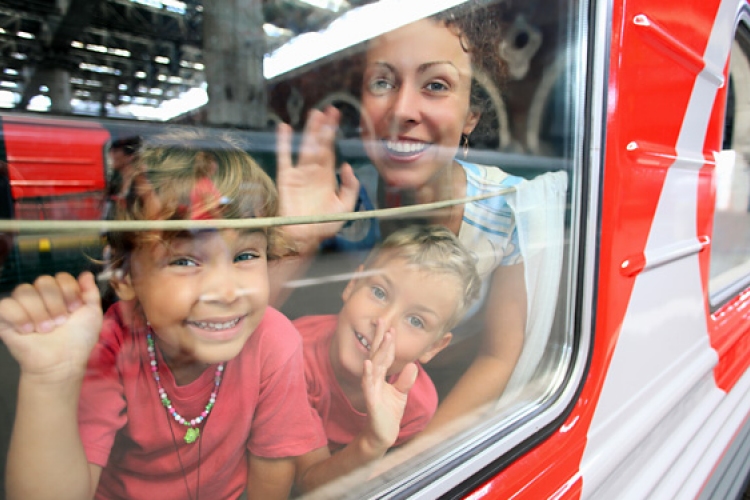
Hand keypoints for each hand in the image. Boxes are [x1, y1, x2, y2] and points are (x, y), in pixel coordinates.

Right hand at [0, 272, 102, 382]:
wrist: (62, 362)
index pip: (61, 277)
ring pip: (24, 290)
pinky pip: (5, 305)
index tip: (74, 310)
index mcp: (60, 293)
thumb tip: (86, 274)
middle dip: (55, 303)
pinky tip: (27, 330)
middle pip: (43, 280)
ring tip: (45, 330)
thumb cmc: (78, 340)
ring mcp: (22, 306)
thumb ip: (91, 293)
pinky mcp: (5, 319)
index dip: (69, 291)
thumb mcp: (92, 314)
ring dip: (39, 312)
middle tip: (60, 323)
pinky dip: (18, 317)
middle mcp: (40, 296)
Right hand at [276, 106, 359, 253]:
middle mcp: (314, 172)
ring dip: (310, 131)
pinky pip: (284, 157)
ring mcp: (299, 174)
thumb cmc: (324, 225)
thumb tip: (346, 165)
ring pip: (306, 147)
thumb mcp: (344, 207)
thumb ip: (349, 187)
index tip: (336, 117)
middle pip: (320, 145)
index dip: (333, 134)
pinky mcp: (286, 179)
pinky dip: (283, 143)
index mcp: (327, 177)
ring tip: (314, 114)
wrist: (303, 239)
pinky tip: (284, 128)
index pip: (331, 150)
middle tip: (328, 110)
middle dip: (324, 128)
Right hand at [361, 320, 417, 453]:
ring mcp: (371, 389)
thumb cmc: (389, 413)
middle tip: (382, 319)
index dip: (388, 342)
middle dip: (379, 338)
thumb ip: (406, 380)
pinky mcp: (371, 400)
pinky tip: (368, 362)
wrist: (383, 434)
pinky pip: (369, 385)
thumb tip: (412, 365)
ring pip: (375, 366)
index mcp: (381, 376)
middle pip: (376, 354)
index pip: (384, 355)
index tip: (391, 326)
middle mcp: (374, 379)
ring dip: (378, 351)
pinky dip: (368, 373)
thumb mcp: (401, 394)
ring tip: (383, 336)